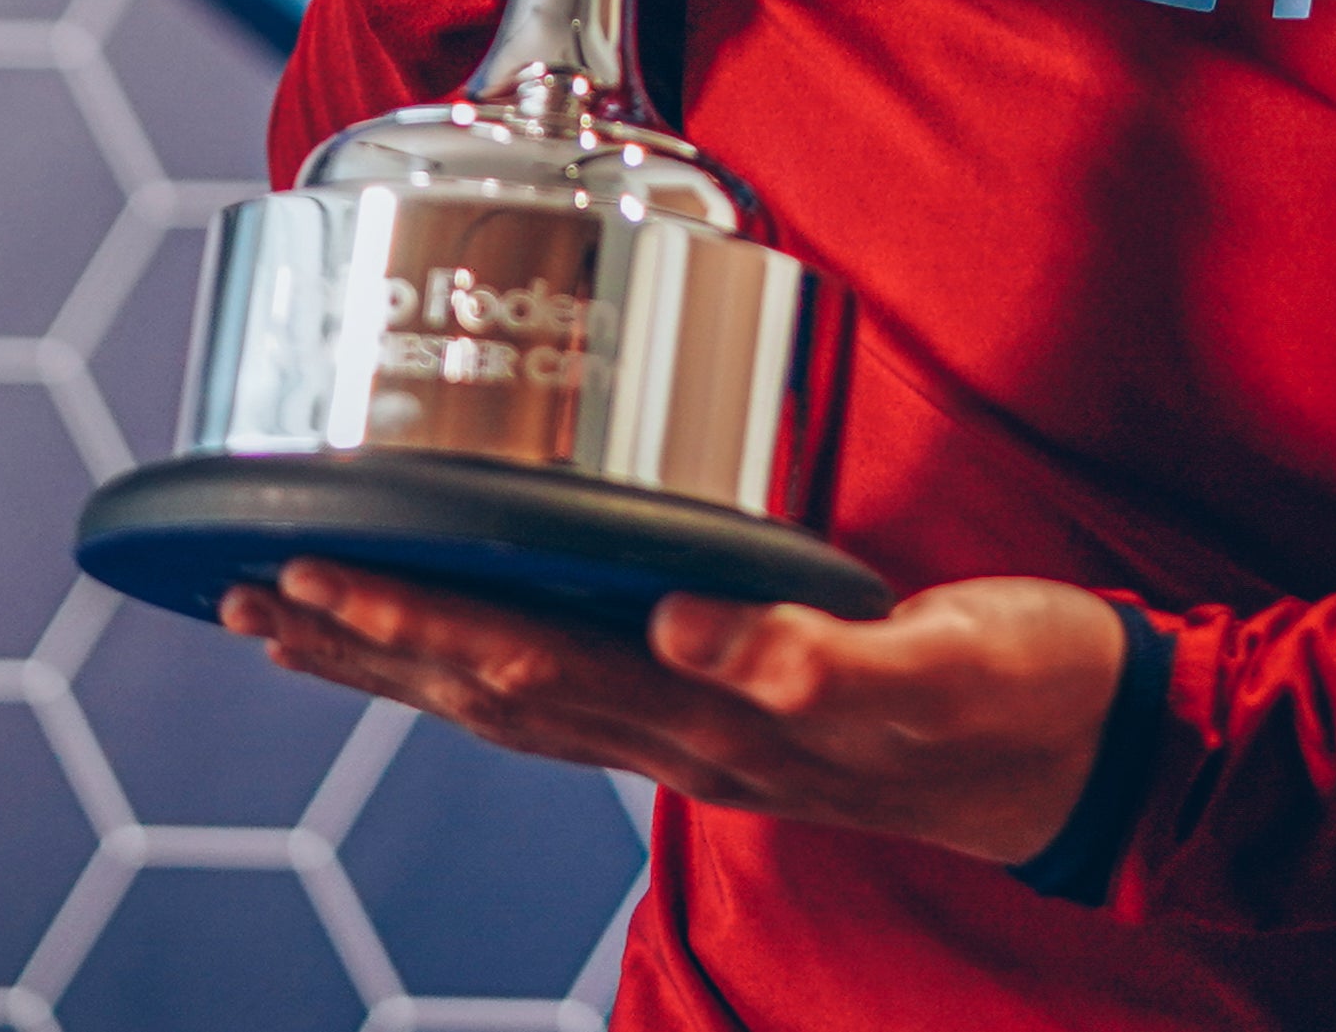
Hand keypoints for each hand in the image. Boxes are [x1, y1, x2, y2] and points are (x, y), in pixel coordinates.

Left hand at [221, 563, 1131, 866]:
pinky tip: (451, 640)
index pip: (530, 670)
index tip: (316, 580)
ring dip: (399, 664)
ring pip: (516, 701)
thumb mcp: (937, 667)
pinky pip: (575, 688)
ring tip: (298, 619)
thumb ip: (819, 664)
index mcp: (719, 716)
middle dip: (364, 646)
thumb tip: (695, 632)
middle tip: (248, 597)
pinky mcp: (731, 701)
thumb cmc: (1017, 697)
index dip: (415, 629)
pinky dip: (489, 665)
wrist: (1087, 754)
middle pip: (491, 693)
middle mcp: (687, 731)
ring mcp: (702, 727)